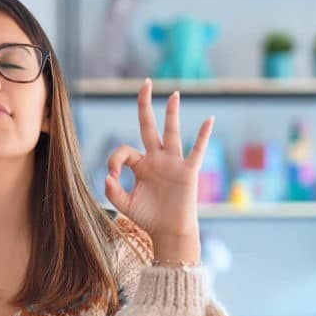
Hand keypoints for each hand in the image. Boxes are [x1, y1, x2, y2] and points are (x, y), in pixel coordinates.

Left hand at [104, 79, 213, 262]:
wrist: (169, 232)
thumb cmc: (148, 218)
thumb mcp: (124, 204)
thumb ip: (112, 191)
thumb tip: (106, 176)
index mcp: (140, 165)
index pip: (124, 150)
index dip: (113, 159)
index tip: (111, 175)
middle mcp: (157, 159)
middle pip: (149, 126)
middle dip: (144, 105)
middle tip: (144, 83)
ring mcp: (173, 163)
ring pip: (171, 133)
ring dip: (171, 113)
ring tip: (173, 94)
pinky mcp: (187, 171)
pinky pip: (197, 150)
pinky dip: (203, 136)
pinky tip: (209, 120)